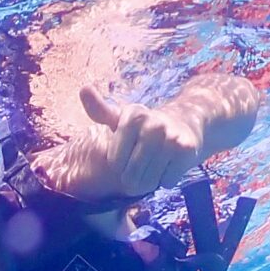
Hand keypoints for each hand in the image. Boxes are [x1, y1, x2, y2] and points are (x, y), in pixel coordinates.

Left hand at [36, 86, 207, 203]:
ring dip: (151, 180)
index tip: (130, 151)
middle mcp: (152, 123)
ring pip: (149, 181)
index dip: (121, 165)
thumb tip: (83, 89)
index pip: (115, 163)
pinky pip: (166, 181)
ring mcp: (170, 135)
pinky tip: (172, 164)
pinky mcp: (186, 149)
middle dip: (135, 178)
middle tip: (145, 161)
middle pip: (130, 176)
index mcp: (132, 115)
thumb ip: (99, 110)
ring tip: (158, 162)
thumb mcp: (120, 118)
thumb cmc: (145, 128)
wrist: (186, 124)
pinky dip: (167, 180)